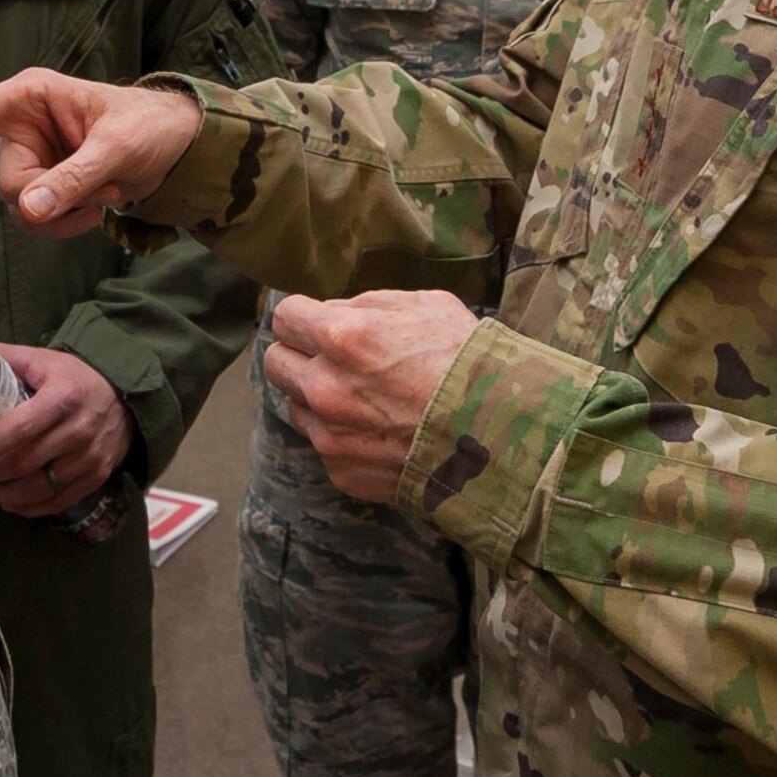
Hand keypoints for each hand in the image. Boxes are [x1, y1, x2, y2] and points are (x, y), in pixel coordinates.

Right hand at [0, 69, 202, 235]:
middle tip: (98, 187)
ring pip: (22, 209)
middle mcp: (22, 127)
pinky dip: (71, 222)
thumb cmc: (149, 126)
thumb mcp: (117, 149)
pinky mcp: (47, 184)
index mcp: (29, 98)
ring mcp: (34, 158)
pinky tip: (101, 204)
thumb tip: (30, 208)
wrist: (179, 146)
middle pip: (7, 184)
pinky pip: (40, 219)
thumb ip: (74, 178)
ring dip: (66, 213)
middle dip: (52, 197)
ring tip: (107, 191)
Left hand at [0, 344, 132, 517]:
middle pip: (22, 463)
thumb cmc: (75, 379)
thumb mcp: (43, 360)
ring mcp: (90, 458)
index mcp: (63, 397)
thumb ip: (4, 358)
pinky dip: (25, 507)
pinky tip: (7, 498)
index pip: (18, 430)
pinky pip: (54, 503)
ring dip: (1, 492)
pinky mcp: (96, 479)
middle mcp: (80, 430)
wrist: (125, 399)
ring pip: (35, 489)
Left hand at [262, 290, 477, 504]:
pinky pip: (324, 445)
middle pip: (275, 362)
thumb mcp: (426, 306)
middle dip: (298, 354)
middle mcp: (325, 388)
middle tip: (332, 357)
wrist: (501, 439)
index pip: (284, 316)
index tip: (316, 322)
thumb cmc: (469, 364)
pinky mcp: (341, 471)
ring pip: (296, 406)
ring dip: (318, 398)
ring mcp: (330, 435)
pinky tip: (382, 429)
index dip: (302, 316)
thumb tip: (334, 312)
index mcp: (343, 338)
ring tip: (366, 397)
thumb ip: (368, 306)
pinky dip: (343, 435)